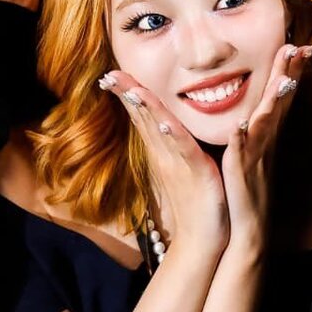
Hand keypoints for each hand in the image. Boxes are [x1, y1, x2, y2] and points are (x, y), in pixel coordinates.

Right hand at [104, 70, 229, 259]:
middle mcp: (165, 153)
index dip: (127, 94)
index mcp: (162, 150)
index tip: (110, 74)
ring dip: (146, 109)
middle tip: (110, 73)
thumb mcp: (179, 167)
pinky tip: (165, 121)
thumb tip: (163, 126)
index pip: (140, 116)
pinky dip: (174, 135)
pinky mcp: (196, 171)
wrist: (201, 238)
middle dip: (128, 94)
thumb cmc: (192, 202)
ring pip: (159, 129)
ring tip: (132, 89)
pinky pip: (184, 149)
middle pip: (143, 118)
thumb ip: (171, 145)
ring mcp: (177, 162)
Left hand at [220, 42, 311, 253]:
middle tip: (299, 47)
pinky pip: (241, 154)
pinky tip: (239, 127)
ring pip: (266, 123)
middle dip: (290, 74)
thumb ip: (259, 128)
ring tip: (283, 80)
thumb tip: (261, 107)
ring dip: (275, 102)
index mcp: (267, 135)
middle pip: (280, 102)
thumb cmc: (250, 190)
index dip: (292, 71)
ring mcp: (255, 155)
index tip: (299, 45)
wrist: (247, 228)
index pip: (281, 96)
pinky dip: (242, 140)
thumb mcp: (257, 153)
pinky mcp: (240, 172)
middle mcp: (265, 141)